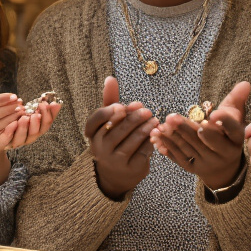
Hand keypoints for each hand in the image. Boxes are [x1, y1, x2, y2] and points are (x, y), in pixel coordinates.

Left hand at [0, 98, 62, 156]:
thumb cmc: (10, 123)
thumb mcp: (23, 113)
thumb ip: (33, 108)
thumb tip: (47, 99)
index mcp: (35, 129)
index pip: (47, 123)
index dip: (52, 114)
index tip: (53, 104)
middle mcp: (28, 137)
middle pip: (38, 132)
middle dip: (39, 121)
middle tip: (38, 112)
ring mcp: (16, 141)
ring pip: (24, 137)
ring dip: (25, 127)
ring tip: (25, 117)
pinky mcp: (3, 143)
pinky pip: (8, 139)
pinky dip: (11, 131)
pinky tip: (12, 123)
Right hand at [86, 76, 157, 198]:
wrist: (117, 173)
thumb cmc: (114, 139)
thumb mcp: (110, 121)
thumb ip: (110, 100)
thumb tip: (110, 78)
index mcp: (92, 134)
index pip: (95, 120)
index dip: (109, 112)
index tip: (122, 107)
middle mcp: (100, 148)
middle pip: (117, 130)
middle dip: (134, 119)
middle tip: (147, 110)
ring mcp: (114, 160)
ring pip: (131, 141)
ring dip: (145, 128)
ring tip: (155, 120)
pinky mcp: (131, 169)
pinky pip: (143, 151)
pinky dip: (151, 141)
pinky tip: (157, 133)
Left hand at [151, 81, 249, 189]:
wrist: (223, 167)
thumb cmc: (227, 135)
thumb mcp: (235, 118)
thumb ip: (236, 100)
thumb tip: (245, 83)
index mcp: (237, 139)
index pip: (232, 129)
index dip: (224, 122)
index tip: (212, 115)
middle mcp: (225, 153)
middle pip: (205, 140)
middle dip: (188, 129)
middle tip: (173, 117)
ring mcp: (208, 163)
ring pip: (190, 148)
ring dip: (173, 137)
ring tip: (162, 125)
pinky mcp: (194, 168)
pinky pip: (179, 157)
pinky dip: (167, 147)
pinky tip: (157, 137)